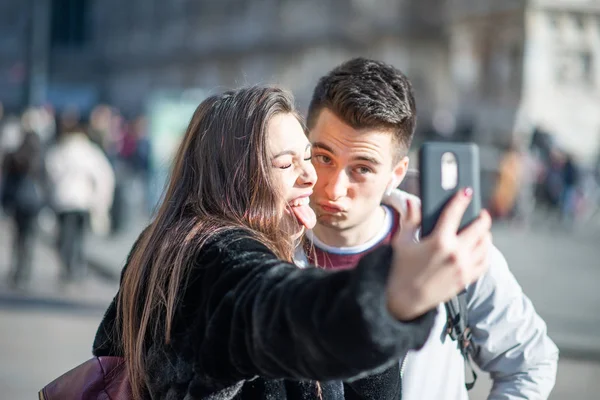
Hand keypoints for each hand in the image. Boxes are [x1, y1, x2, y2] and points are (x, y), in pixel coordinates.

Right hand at [386, 188, 491, 320]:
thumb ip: (410, 220)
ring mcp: (463, 267)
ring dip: (485, 234)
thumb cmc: (401, 269)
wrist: (405, 300)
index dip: (462, 199)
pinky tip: (482, 248)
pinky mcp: (466, 279)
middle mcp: (455, 253)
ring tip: (482, 230)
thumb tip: (411, 201)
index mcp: (439, 241)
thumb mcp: (402, 242)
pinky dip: (486, 252)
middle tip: (480, 213)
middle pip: (479, 228)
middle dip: (482, 217)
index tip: (467, 192)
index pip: (454, 213)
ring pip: (486, 245)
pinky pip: (485, 262)